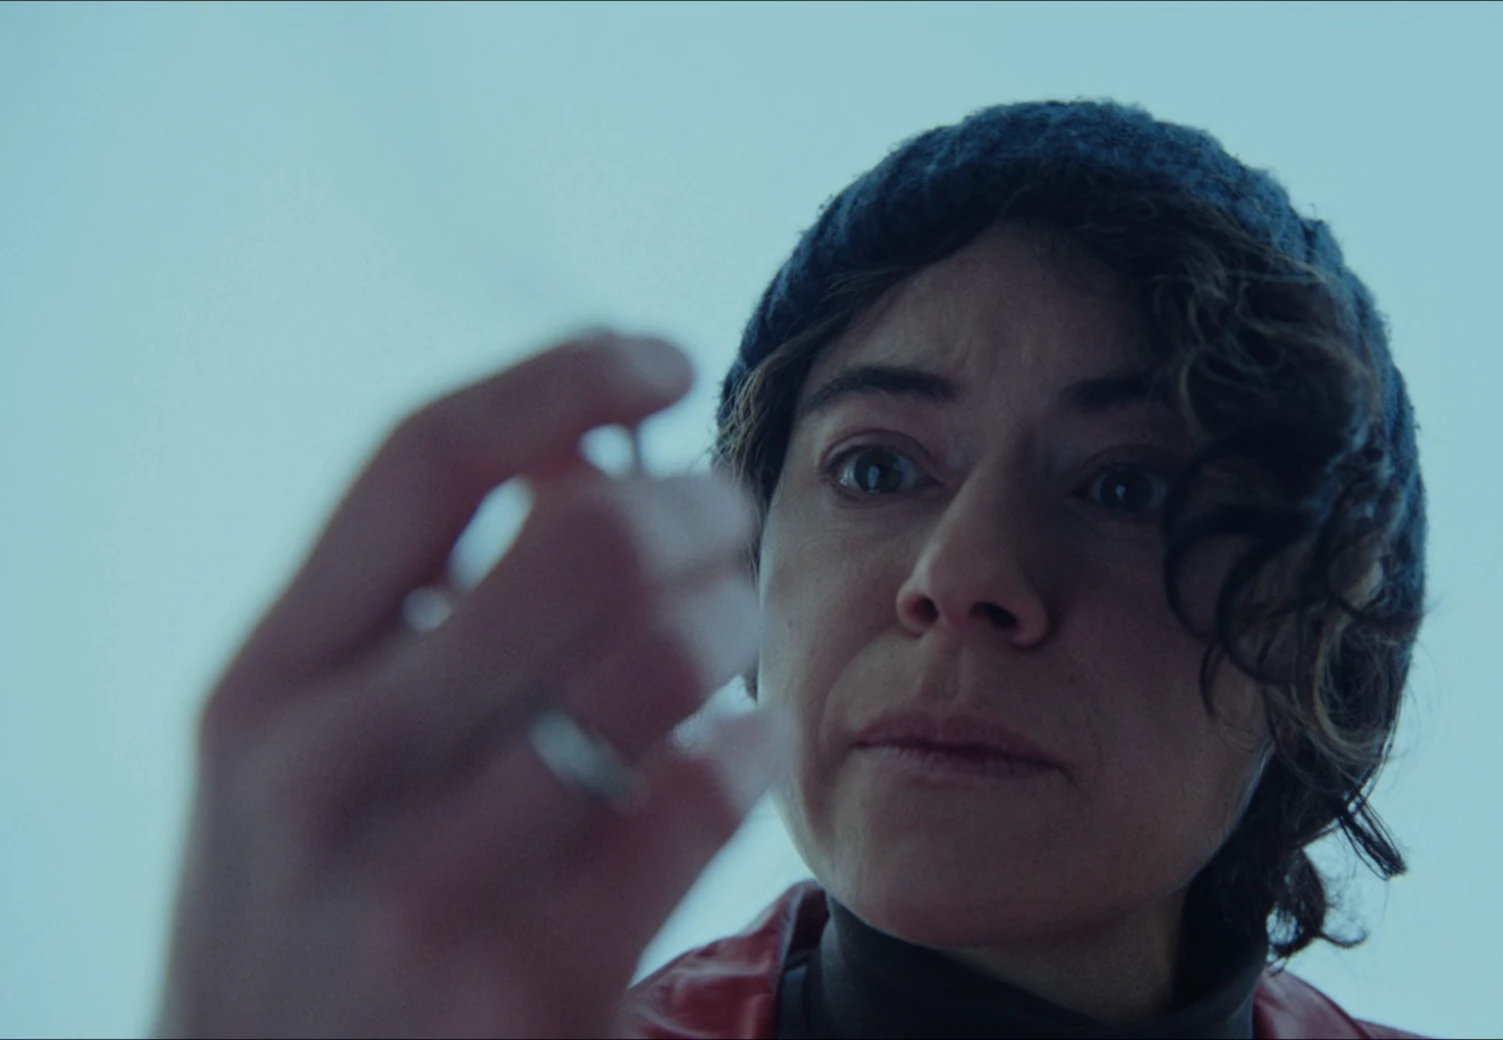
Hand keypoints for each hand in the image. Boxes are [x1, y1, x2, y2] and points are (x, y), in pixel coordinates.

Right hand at [156, 332, 785, 1037]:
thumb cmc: (311, 930)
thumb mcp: (296, 766)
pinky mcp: (533, 986)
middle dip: (695, 503)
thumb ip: (410, 615)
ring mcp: (430, 885)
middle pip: (582, 540)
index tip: (659, 357)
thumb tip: (583, 455)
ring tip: (734, 627)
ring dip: (734, 613)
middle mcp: (331, 772)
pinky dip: (750, 743)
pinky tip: (744, 744)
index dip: (563, 376)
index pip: (423, 460)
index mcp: (263, 689)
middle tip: (726, 520)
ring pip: (663, 654)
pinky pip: (699, 795)